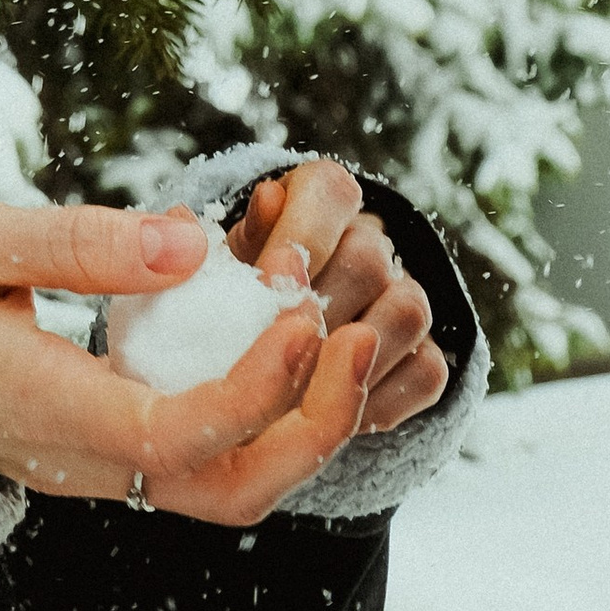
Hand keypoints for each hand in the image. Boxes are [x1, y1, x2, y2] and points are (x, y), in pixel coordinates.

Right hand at [0, 197, 383, 524]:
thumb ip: (74, 240)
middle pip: (228, 492)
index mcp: (39, 409)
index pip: (176, 436)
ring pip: (227, 489)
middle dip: (315, 428)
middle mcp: (76, 459)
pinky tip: (293, 343)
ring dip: (303, 429)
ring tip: (345, 337)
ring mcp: (92, 465)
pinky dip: (270, 416)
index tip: (301, 312)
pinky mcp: (103, 449)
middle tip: (360, 335)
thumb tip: (194, 243)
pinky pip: (206, 459)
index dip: (257, 389)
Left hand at [226, 156, 448, 437]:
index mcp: (318, 197)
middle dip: (320, 310)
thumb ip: (210, 249)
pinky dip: (382, 399)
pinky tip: (334, 419)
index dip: (301, 235)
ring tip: (301, 391)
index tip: (268, 279)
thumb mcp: (215, 271)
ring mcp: (406, 298)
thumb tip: (182, 221)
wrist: (267, 348)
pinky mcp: (427, 355)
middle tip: (276, 351)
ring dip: (353, 357)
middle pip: (369, 258)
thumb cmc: (229, 297)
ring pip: (406, 311)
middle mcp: (372, 240)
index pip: (329, 191)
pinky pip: (426, 372)